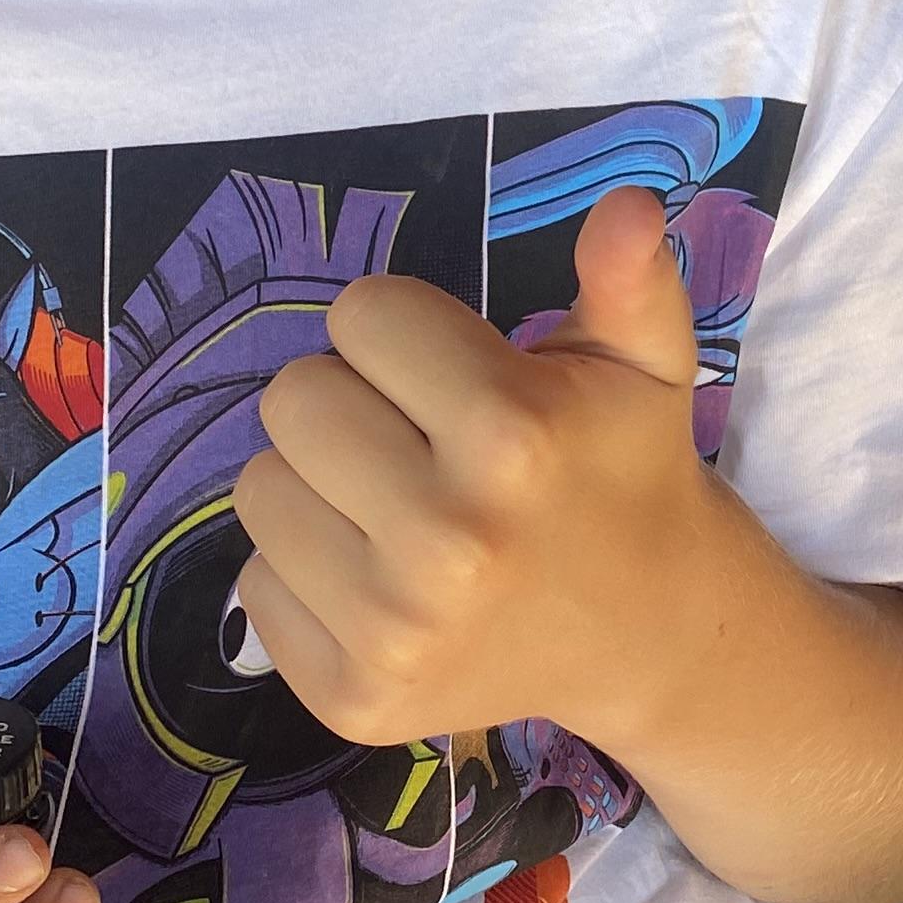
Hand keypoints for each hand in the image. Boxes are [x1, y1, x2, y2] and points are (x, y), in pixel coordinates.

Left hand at [236, 188, 723, 754]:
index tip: (455, 374)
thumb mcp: (648, 362)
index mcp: (514, 434)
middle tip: (416, 435)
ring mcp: (394, 628)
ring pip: (258, 486)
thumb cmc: (626, 469)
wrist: (647, 631)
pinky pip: (255, 582)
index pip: (361, 314)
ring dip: (319, 482)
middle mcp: (448, 537)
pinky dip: (307, 571)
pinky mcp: (353, 696)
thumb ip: (630, 276)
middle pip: (292, 396)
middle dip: (351, 398)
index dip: (405, 332)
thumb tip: (627, 206)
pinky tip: (382, 580)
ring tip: (395, 503)